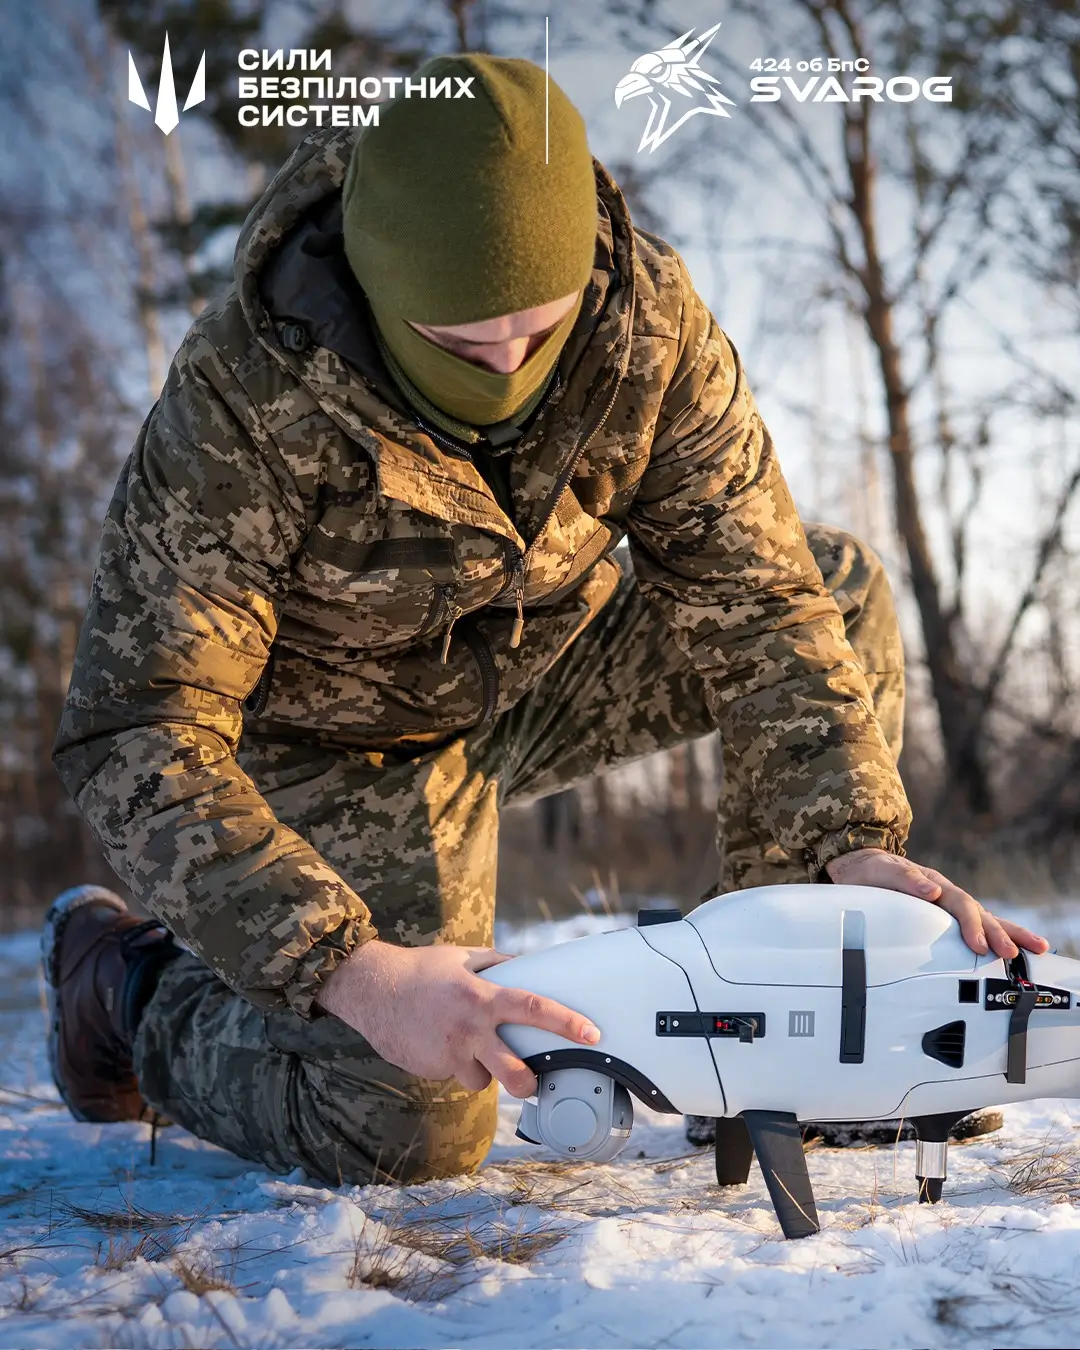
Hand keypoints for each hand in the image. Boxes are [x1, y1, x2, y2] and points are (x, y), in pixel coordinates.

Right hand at [314, 939, 599, 1097]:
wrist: (371, 990)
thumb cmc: (421, 970)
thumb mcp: (463, 958)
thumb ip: (497, 965)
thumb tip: (528, 968)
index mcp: (482, 997)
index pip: (533, 1009)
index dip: (566, 1023)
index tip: (591, 1033)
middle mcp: (469, 1029)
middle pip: (514, 1072)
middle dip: (529, 1083)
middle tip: (534, 1079)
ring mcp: (449, 1053)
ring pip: (482, 1079)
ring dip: (484, 1071)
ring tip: (473, 1050)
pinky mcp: (431, 1068)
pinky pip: (455, 1074)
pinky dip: (456, 1065)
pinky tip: (442, 1045)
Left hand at [824, 848, 1048, 959]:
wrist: (862, 865)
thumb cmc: (871, 871)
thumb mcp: (880, 871)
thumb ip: (904, 879)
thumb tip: (932, 890)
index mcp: (933, 882)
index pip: (958, 904)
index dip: (970, 925)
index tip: (978, 945)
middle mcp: (946, 892)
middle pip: (978, 912)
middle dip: (997, 933)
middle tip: (1010, 954)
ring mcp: (948, 903)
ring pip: (985, 917)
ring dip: (1009, 933)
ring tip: (1037, 948)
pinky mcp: (946, 914)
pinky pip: (976, 924)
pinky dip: (996, 934)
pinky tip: (1015, 948)